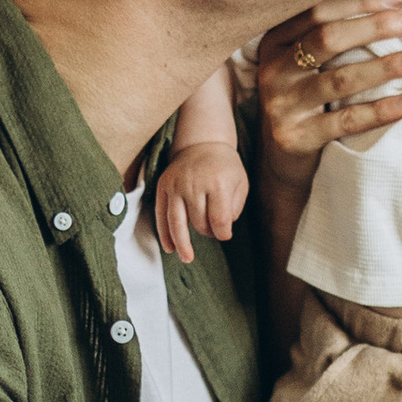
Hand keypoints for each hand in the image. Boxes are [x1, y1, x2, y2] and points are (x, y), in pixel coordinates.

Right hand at [152, 141, 249, 263]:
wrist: (202, 143)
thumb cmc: (225, 167)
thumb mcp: (240, 184)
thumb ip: (234, 208)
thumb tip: (221, 230)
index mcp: (217, 183)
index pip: (219, 220)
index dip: (223, 233)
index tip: (225, 234)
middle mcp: (194, 184)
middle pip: (199, 222)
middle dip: (207, 232)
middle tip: (211, 231)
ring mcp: (176, 185)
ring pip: (176, 222)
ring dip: (181, 244)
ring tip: (186, 258)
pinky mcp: (163, 187)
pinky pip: (161, 215)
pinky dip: (164, 233)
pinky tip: (169, 247)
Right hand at [254, 0, 401, 192]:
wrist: (280, 160)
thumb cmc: (306, 102)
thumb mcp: (305, 64)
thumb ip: (330, 36)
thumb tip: (391, 7)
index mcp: (276, 42)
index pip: (318, 11)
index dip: (360, 1)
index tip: (399, 0)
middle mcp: (274, 70)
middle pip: (328, 38)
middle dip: (377, 26)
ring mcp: (283, 105)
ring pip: (341, 79)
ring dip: (388, 65)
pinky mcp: (297, 137)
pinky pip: (347, 120)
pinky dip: (382, 110)